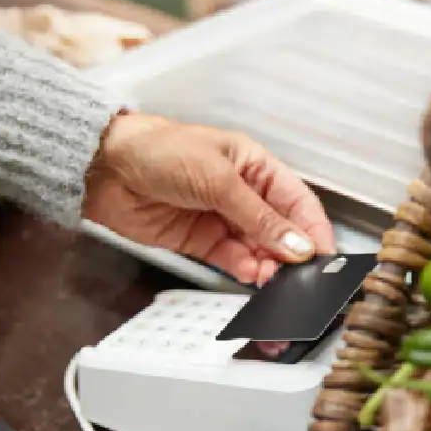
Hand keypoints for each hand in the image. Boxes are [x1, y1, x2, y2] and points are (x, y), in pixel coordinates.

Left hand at [82, 111, 336, 284]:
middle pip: (281, 230)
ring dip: (270, 267)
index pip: (297, 202)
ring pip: (259, 250)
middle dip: (293, 255)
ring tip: (276, 281)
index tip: (325, 255)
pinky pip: (233, 261)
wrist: (105, 168)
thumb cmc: (158, 150)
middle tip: (302, 277)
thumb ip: (259, 217)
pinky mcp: (201, 242)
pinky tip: (253, 276)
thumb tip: (296, 244)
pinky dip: (246, 271)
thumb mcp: (218, 179)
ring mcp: (222, 219)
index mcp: (254, 166)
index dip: (313, 229)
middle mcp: (242, 193)